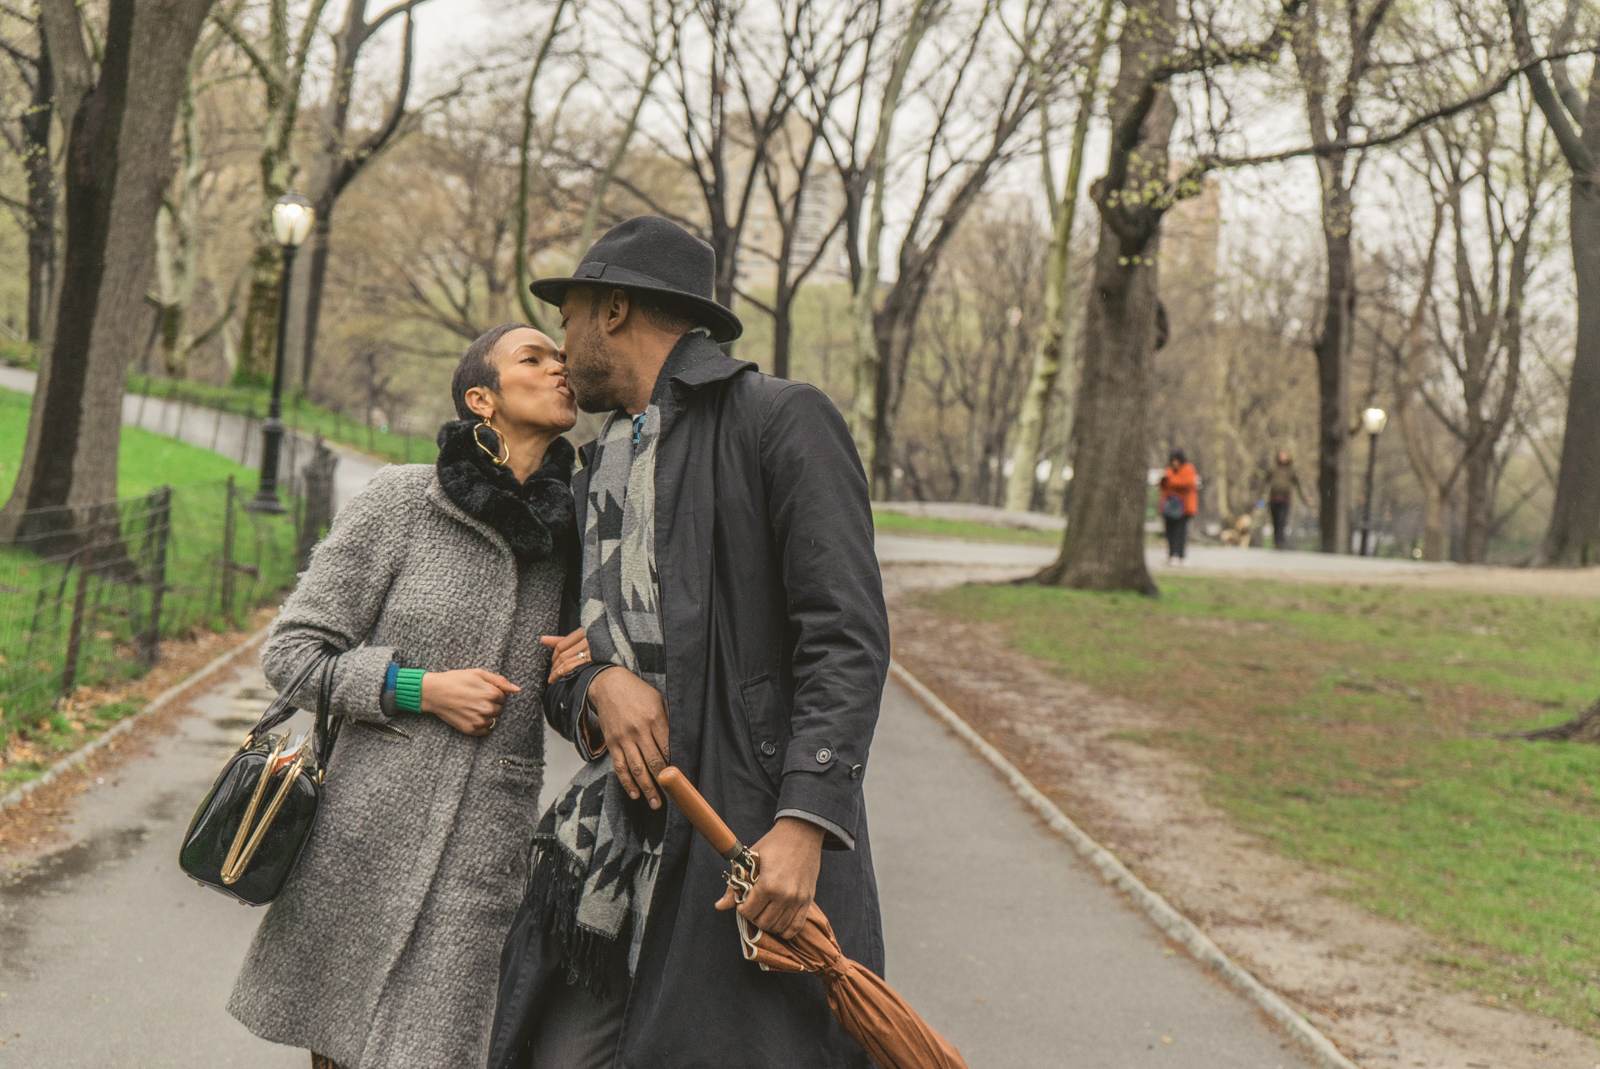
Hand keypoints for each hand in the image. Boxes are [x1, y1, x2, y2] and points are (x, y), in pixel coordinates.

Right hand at [420, 668, 518, 735]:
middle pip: (500, 709)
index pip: (504, 697)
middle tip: (477, 698)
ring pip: (493, 719)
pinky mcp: (470, 730)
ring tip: (473, 706)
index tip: (483, 690)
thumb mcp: (478, 673)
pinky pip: (486, 730)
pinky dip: (482, 725)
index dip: (494, 693)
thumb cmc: (456, 680)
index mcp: (490, 693)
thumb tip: (517, 689)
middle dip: (492, 703)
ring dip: (488, 714)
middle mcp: (486, 709)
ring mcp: (478, 721)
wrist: (434, 692)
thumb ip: (500, 680)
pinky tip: (472, 716)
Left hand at [541, 628, 591, 682]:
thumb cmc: (596, 644)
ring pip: (567, 661)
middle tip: (551, 675)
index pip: (561, 645)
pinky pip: (575, 666)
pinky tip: (561, 677)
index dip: (554, 656)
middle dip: (555, 666)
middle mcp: (586, 639)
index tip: (552, 663)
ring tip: (553, 679)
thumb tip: (542, 639)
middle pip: (563, 655)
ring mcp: (591, 650)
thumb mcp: (580, 639)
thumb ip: (561, 640)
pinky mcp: (594, 660)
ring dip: (557, 672)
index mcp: (583, 631)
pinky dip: (565, 672)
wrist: (623, 651)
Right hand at [587, 667, 669, 807]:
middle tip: (670, 799)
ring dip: (646, 788)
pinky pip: (619, 766)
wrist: (609, 686)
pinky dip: (626, 782)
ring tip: (655, 803)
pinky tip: (634, 794)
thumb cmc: (639, 693)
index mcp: (655, 719)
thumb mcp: (659, 701)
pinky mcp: (612, 743)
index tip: (681, 781)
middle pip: (653, 762)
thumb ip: (669, 721)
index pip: (667, 748)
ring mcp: (624, 738)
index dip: (674, 766)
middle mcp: (639, 730)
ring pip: (636, 768)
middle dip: (662, 783)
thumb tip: (681, 743)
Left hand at [715, 817, 823, 939]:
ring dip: (768, 923)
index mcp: (768, 884)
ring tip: (764, 911)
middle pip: (763, 923)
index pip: (749, 912)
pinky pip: (795, 927)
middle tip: (753, 907)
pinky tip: (778, 919)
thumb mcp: (751, 859)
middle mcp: (784, 895)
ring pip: (778, 927)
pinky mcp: (808, 900)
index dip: (742, 909)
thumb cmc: (774, 844)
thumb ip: (735, 886)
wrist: (802, 833)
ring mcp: (798, 899)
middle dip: (754, 918)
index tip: (743, 903)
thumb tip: (719, 906)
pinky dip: (785, 929)